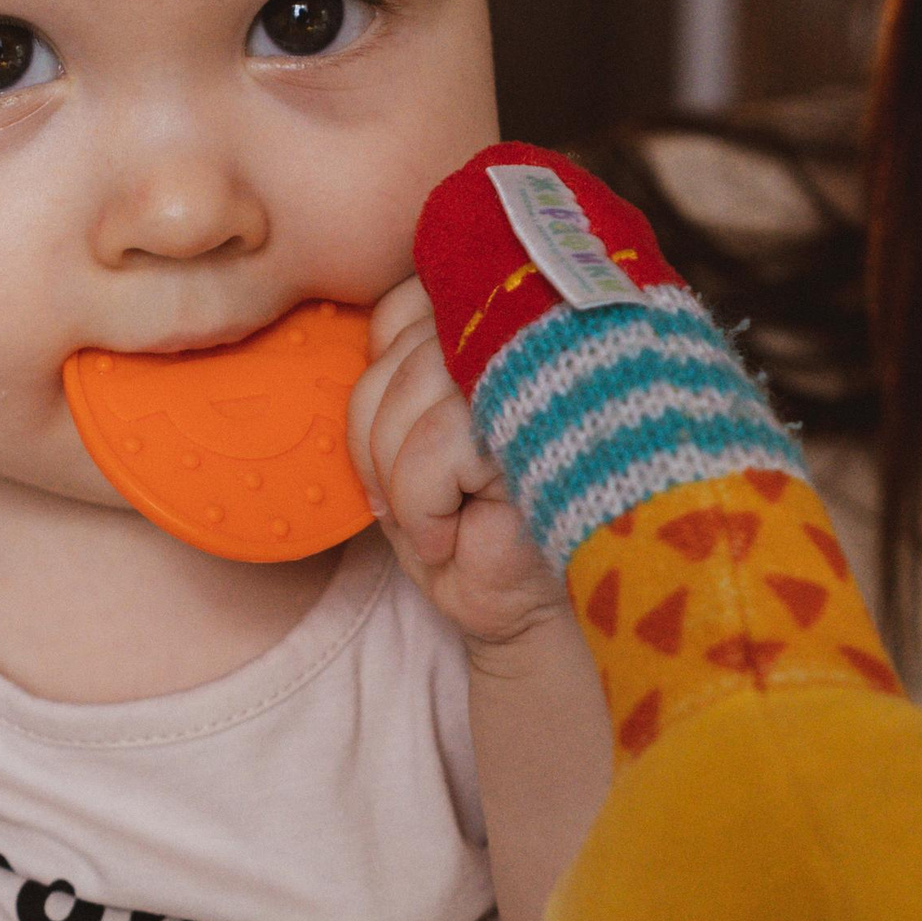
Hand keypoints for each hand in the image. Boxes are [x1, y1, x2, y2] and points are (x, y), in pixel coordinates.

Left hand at [350, 279, 570, 658]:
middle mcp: (527, 346)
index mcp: (492, 334)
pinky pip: (437, 445)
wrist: (517, 614)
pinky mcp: (549, 438)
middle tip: (400, 500)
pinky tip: (451, 536)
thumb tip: (372, 338)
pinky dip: (421, 505)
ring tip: (431, 522)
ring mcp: (545, 387)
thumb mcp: (404, 444)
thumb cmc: (465, 528)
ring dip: (398, 480)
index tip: (394, 450)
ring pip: (414, 397)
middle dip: (374, 438)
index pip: (404, 306)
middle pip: (402, 351)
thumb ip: (395, 376)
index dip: (377, 378)